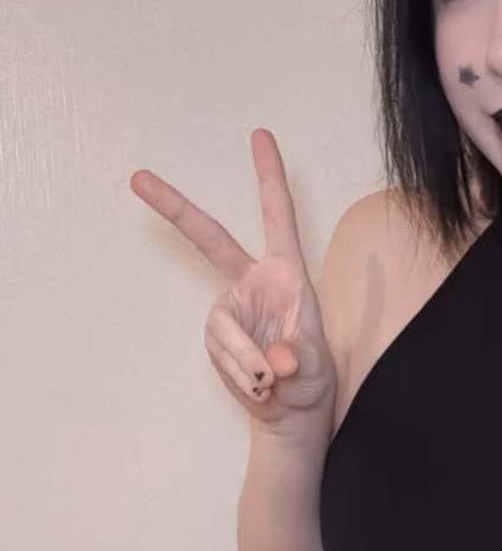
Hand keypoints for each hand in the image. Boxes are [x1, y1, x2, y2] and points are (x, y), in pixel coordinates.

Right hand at [130, 127, 337, 435]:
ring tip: (270, 387)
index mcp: (286, 274)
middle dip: (174, 208)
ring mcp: (230, 310)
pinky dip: (241, 377)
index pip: (277, 217)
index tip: (260, 135)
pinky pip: (223, 356)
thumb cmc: (310, 380)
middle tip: (137, 177)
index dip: (269, 176)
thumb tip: (277, 362)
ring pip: (224, 332)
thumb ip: (300, 359)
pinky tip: (259, 390)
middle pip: (209, 238)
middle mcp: (253, 284)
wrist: (290, 415)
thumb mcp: (316, 369)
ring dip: (245, 364)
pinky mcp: (217, 338)